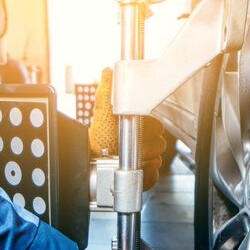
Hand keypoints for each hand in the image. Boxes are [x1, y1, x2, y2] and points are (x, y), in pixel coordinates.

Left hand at [87, 68, 166, 189]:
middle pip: (160, 144)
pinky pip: (153, 177)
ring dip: (146, 160)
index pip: (157, 126)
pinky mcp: (140, 177)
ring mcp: (142, 161)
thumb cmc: (96, 140)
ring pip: (158, 160)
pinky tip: (138, 170)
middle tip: (133, 146)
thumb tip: (108, 71)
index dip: (151, 128)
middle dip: (149, 146)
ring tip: (131, 159)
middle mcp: (141, 144)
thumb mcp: (102, 115)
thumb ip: (107, 94)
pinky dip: (147, 175)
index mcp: (135, 128)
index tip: (140, 130)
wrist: (89, 163)